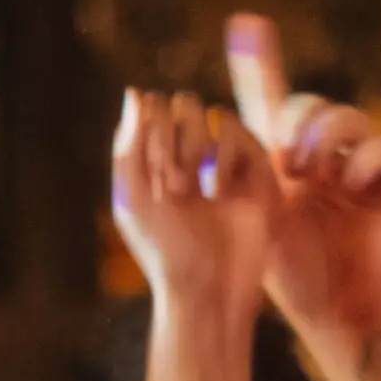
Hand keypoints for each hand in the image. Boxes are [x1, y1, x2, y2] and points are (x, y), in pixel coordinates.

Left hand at [112, 89, 273, 313]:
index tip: (152, 174)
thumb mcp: (133, 198)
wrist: (209, 287)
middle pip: (181, 106)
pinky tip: (218, 191)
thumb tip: (135, 92)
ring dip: (195, 148)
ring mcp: (220, 160)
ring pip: (208, 113)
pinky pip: (236, 130)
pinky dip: (223, 157)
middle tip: (174, 185)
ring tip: (196, 192)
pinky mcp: (251, 169)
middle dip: (173, 139)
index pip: (152, 110)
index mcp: (155, 162)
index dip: (151, 132)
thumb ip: (129, 146)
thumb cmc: (165, 250)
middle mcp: (188, 157)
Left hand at [224, 18, 380, 354]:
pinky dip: (367, 159)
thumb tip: (213, 132)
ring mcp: (364, 170)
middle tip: (286, 157)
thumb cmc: (299, 280)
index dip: (260, 66)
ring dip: (324, 136)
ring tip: (311, 172)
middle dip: (295, 121)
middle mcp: (328, 159)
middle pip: (311, 105)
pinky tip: (349, 184)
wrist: (342, 318)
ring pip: (348, 117)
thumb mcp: (257, 219)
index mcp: (290, 165)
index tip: (246, 27)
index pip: (276, 104)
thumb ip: (239, 174)